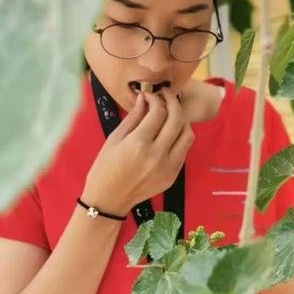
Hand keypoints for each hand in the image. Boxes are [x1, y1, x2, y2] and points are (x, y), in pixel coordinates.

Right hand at [82, 89, 194, 215]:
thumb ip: (133, 117)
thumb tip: (145, 98)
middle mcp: (158, 155)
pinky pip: (184, 150)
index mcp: (139, 144)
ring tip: (171, 113)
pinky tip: (170, 132)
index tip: (150, 95)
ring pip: (188, 135)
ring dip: (182, 119)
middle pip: (178, 120)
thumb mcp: (114, 139)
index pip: (158, 112)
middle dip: (173, 102)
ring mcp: (169, 167)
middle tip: (165, 96)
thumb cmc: (105, 167)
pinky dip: (180, 137)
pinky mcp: (174, 175)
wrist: (110, 199)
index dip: (156, 98)